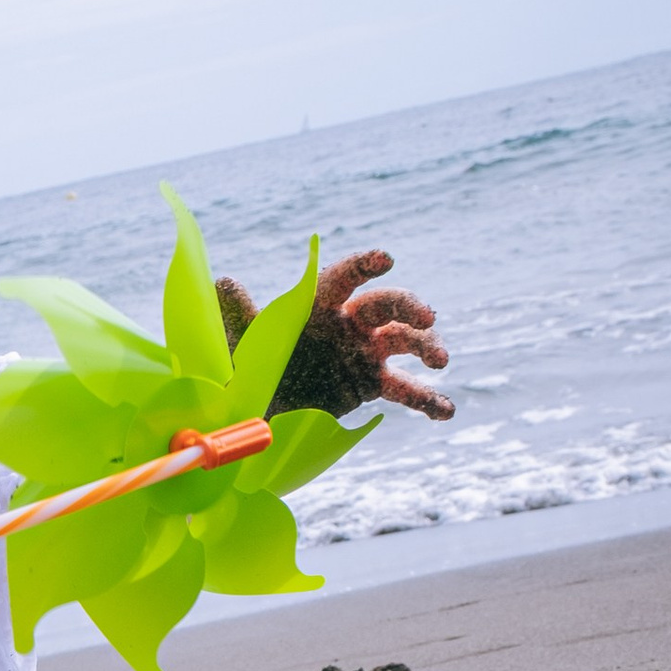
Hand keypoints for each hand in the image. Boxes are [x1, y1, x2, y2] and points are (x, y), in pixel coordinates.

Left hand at [222, 251, 453, 423]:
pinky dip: (427, 399)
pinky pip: (404, 389)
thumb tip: (224, 283)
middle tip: (427, 317)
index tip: (385, 259)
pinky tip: (446, 412)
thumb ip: (239, 316)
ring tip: (440, 362)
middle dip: (410, 306)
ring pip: (404, 340)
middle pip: (385, 304)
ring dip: (427, 346)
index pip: (344, 278)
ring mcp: (363, 352)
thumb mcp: (240, 345)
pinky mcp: (371, 383)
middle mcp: (346, 323)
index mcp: (317, 304)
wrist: (257, 411)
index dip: (364, 266)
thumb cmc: (246, 366)